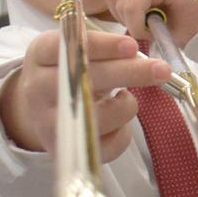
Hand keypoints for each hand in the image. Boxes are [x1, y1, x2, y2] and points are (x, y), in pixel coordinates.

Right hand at [0, 28, 169, 157]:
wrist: (45, 110)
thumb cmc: (73, 73)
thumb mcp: (79, 52)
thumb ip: (104, 48)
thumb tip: (137, 55)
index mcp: (40, 56)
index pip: (68, 47)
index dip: (102, 46)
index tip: (132, 46)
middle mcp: (36, 89)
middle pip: (85, 80)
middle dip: (129, 73)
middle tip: (161, 70)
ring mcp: (47, 123)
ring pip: (100, 115)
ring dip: (127, 105)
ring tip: (124, 99)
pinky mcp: (64, 150)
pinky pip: (109, 143)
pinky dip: (123, 132)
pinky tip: (116, 123)